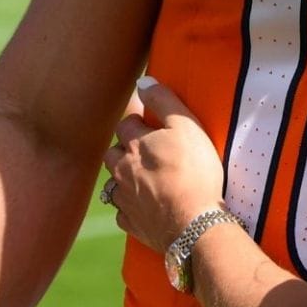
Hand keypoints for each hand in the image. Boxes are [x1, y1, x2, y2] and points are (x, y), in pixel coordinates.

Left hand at [102, 79, 227, 254]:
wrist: (193, 224)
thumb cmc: (194, 171)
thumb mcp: (187, 126)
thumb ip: (164, 101)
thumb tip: (143, 82)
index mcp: (134, 145)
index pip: (125, 124)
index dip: (138, 123)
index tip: (149, 126)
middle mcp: (122, 171)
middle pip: (112, 154)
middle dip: (124, 150)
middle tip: (145, 152)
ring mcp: (124, 199)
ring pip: (114, 184)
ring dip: (124, 179)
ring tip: (144, 179)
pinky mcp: (131, 223)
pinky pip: (124, 212)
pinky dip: (132, 207)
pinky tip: (147, 207)